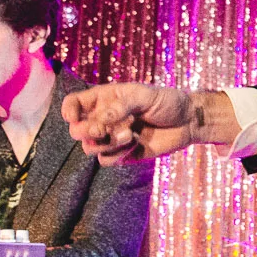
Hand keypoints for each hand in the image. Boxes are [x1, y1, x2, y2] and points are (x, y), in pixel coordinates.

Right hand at [62, 83, 199, 165]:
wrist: (187, 122)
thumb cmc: (166, 102)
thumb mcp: (145, 96)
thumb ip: (122, 105)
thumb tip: (101, 119)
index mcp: (104, 99)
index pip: (74, 104)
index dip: (69, 110)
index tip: (74, 116)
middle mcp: (103, 119)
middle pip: (76, 130)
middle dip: (86, 131)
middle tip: (102, 129)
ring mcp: (111, 138)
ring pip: (89, 148)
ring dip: (107, 142)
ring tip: (130, 134)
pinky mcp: (121, 155)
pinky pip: (106, 160)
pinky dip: (118, 154)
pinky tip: (136, 144)